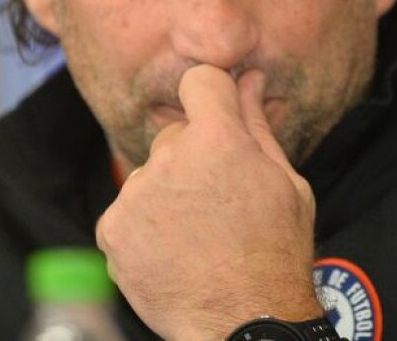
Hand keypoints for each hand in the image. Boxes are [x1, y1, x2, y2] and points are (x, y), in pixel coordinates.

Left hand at [95, 65, 322, 340]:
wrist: (242, 322)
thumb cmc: (275, 253)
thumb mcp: (285, 182)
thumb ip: (257, 125)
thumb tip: (249, 79)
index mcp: (218, 139)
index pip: (199, 80)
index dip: (211, 97)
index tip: (217, 118)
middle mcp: (169, 158)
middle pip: (173, 135)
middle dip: (192, 157)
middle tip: (218, 201)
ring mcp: (136, 194)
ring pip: (150, 175)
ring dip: (167, 194)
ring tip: (196, 235)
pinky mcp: (112, 228)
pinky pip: (127, 211)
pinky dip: (144, 227)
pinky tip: (172, 252)